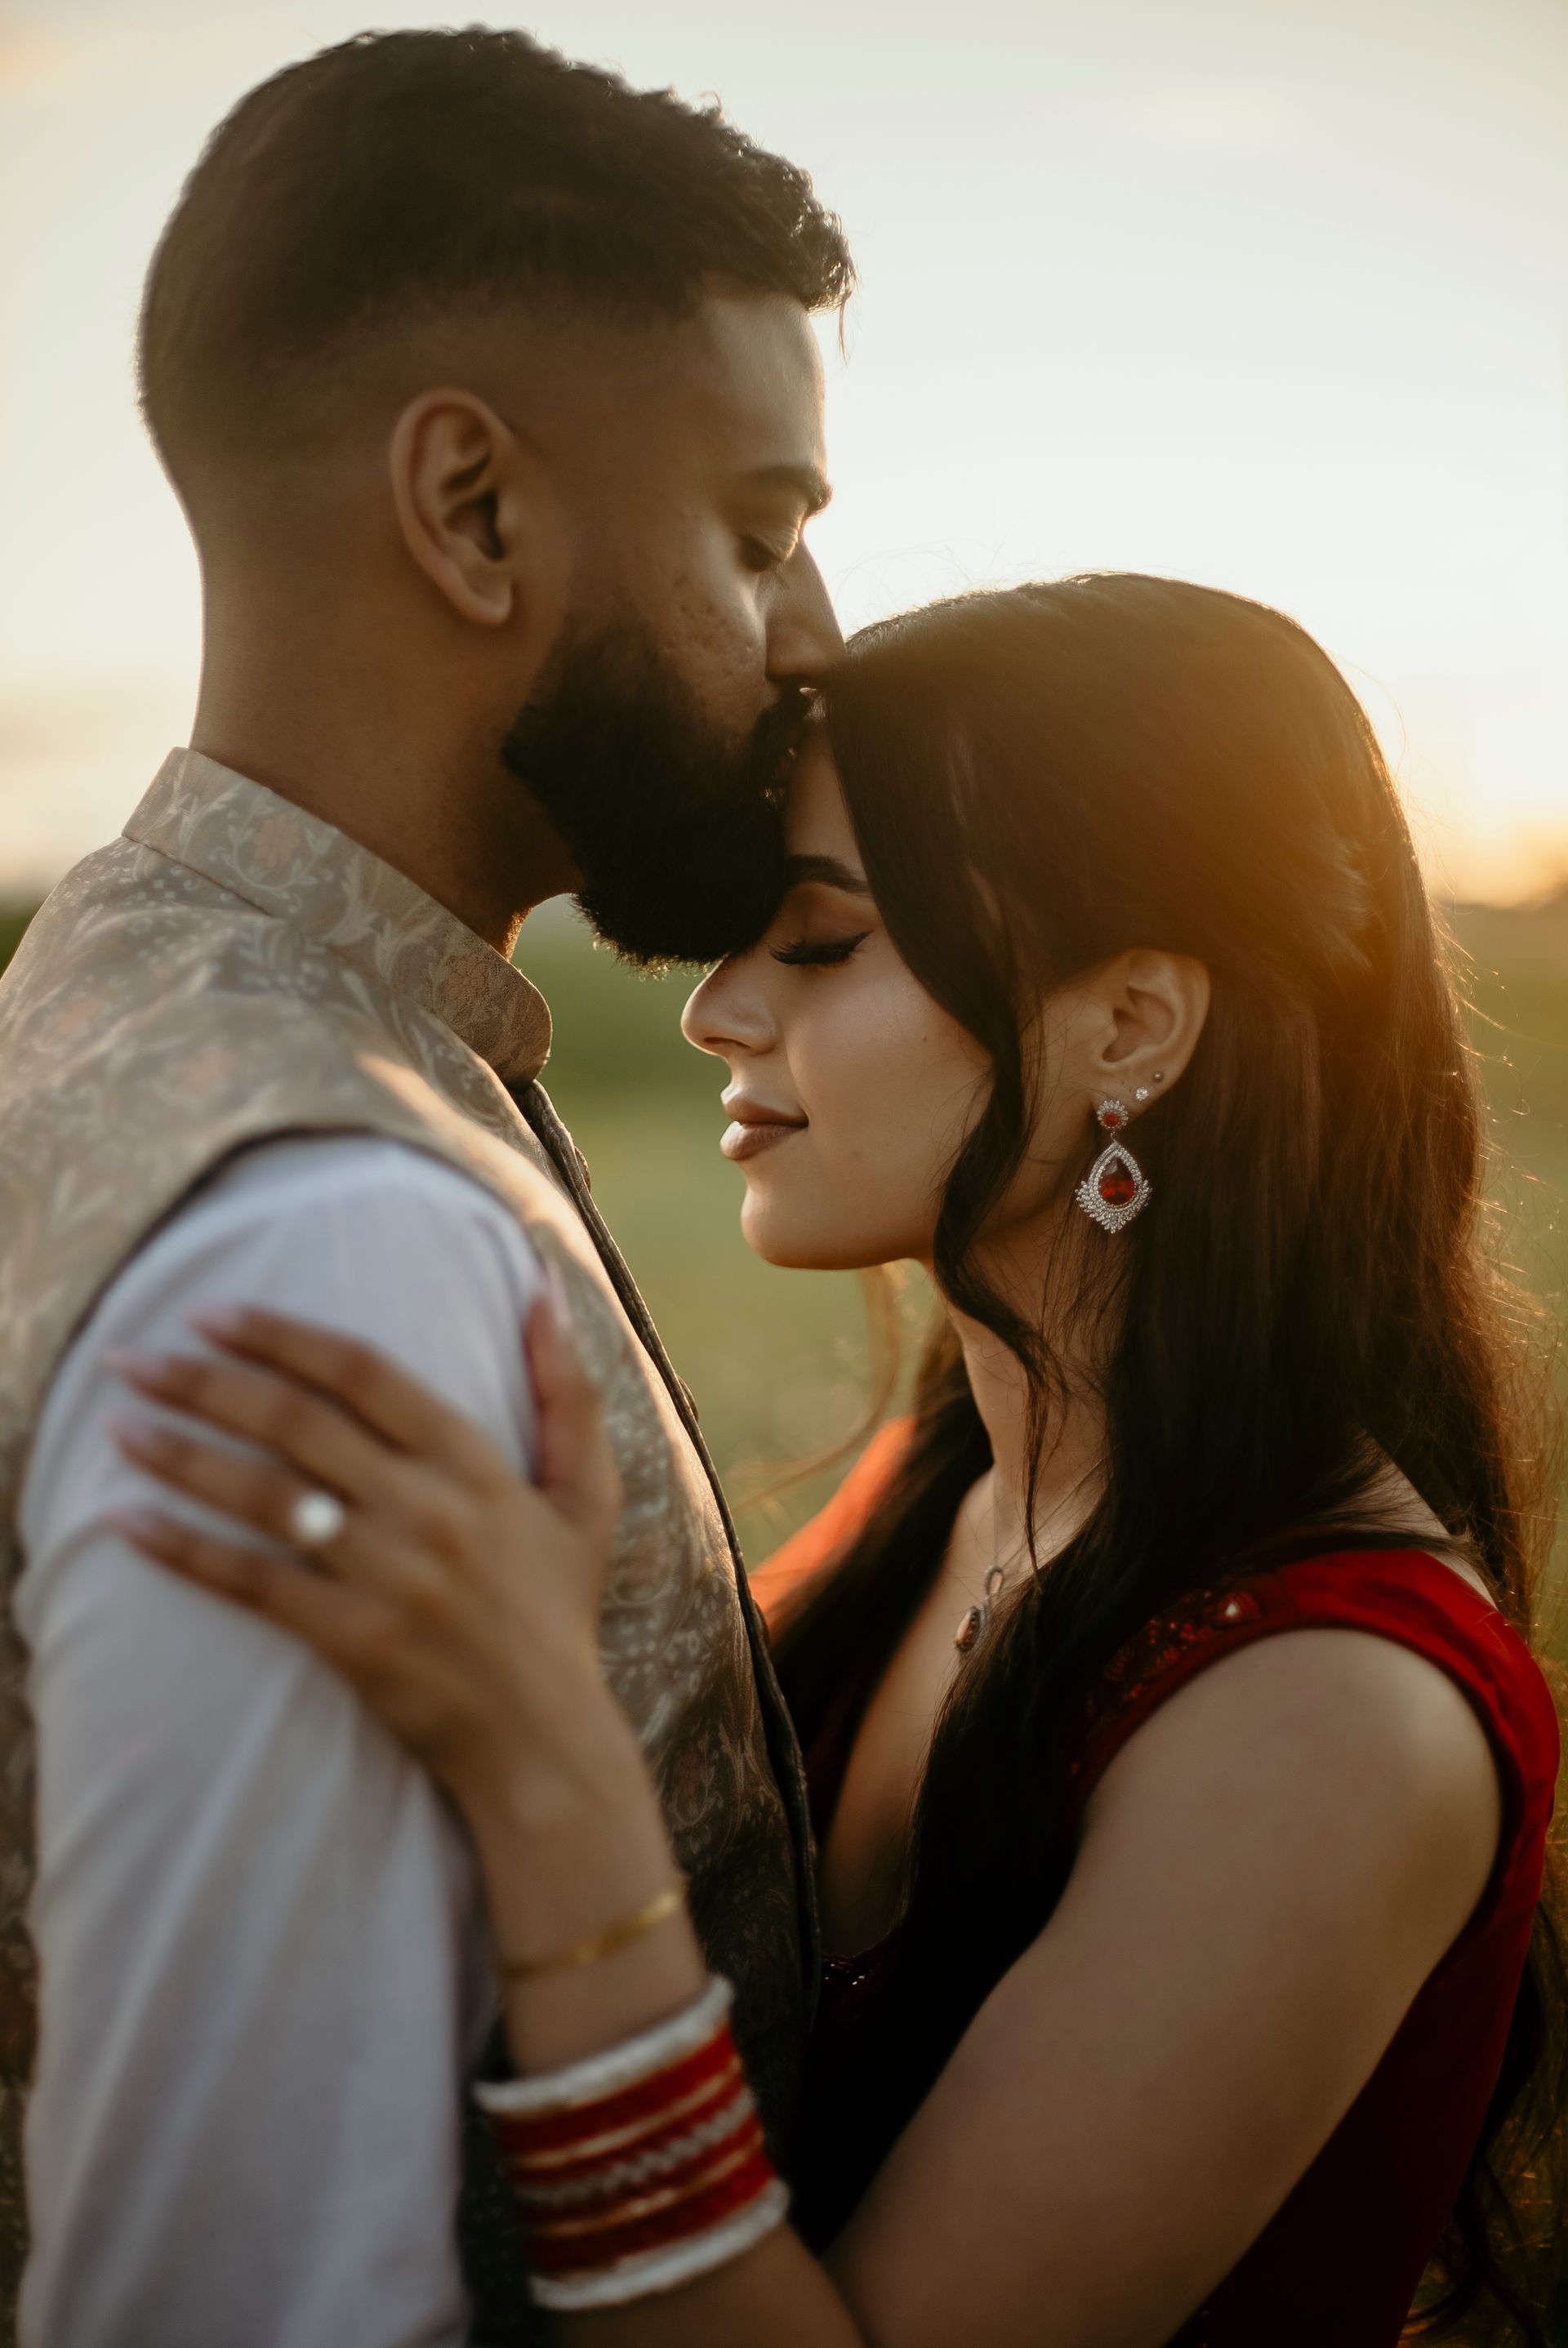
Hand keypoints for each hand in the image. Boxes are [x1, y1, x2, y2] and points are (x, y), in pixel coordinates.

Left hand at [106, 1283, 623, 1813]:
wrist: (544, 1739)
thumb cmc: (559, 1609)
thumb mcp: (587, 1492)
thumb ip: (566, 1387)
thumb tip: (545, 1286)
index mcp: (474, 1462)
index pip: (362, 1373)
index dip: (280, 1337)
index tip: (211, 1315)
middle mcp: (427, 1508)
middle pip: (295, 1423)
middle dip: (203, 1382)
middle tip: (128, 1359)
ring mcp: (386, 1575)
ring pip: (262, 1495)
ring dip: (177, 1454)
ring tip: (114, 1423)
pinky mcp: (350, 1639)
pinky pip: (250, 1582)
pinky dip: (182, 1549)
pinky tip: (125, 1522)